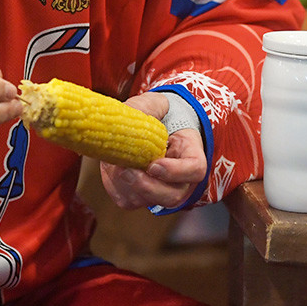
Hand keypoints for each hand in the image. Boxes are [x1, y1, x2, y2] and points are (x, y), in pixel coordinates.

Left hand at [99, 92, 206, 210]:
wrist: (141, 126)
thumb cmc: (154, 114)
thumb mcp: (154, 104)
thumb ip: (147, 107)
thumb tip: (132, 115)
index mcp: (190, 152)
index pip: (195, 169)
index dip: (176, 172)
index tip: (153, 165)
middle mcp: (181, 178)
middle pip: (173, 196)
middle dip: (147, 187)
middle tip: (126, 171)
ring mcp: (161, 190)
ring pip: (148, 201)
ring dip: (127, 185)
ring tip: (114, 164)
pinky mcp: (139, 196)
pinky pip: (129, 201)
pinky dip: (116, 187)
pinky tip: (111, 168)